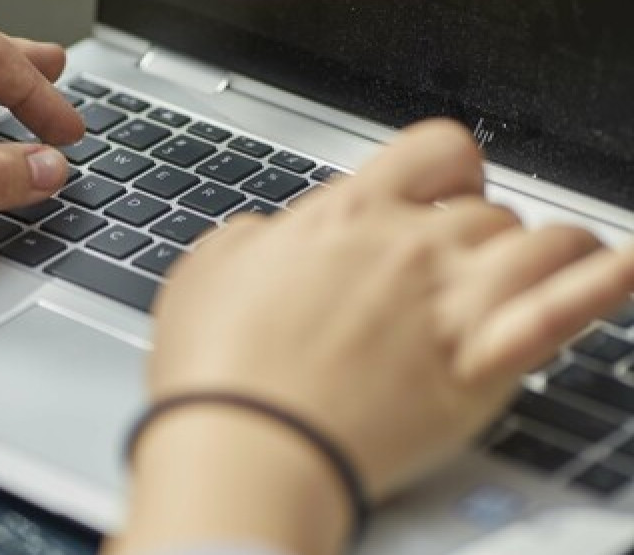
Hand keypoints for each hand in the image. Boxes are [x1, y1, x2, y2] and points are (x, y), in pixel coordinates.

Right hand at [115, 121, 633, 554]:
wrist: (244, 445)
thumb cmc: (218, 369)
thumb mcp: (205, 274)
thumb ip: (252, 240)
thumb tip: (272, 236)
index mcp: (345, 217)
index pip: (433, 150)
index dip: (449, 167)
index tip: (445, 190)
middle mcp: (409, 248)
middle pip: (487, 210)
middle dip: (478, 233)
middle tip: (460, 265)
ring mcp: (451, 304)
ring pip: (542, 243)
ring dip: (549, 250)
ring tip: (547, 265)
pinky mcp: (479, 368)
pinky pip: (566, 311)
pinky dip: (602, 284)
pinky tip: (617, 270)